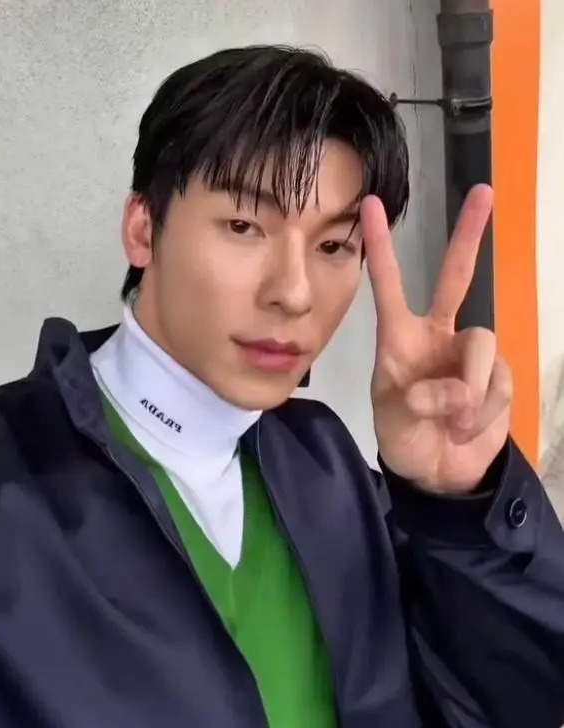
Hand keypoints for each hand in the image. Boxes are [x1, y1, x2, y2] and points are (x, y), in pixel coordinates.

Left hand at [362, 184, 511, 492]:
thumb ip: (418, 400)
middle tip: (483, 192)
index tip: (369, 204)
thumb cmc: (403, 437)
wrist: (437, 473)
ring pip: (481, 344)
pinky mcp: (499, 377)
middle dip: (468, 235)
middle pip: (456, 278)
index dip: (381, 247)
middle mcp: (438, 335)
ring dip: (468, 389)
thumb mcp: (392, 417)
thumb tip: (457, 392)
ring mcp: (470, 355)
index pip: (389, 285)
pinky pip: (499, 383)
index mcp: (401, 337)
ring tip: (453, 422)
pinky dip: (483, 411)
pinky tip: (467, 428)